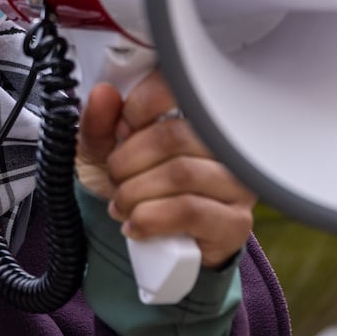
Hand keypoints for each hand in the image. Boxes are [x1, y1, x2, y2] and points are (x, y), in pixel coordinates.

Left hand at [77, 72, 255, 268]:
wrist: (150, 248)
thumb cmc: (135, 188)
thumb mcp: (104, 152)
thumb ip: (99, 123)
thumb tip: (103, 95)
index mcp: (198, 116)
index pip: (182, 87)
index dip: (141, 105)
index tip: (121, 128)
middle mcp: (226, 145)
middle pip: (174, 136)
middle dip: (128, 161)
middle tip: (115, 177)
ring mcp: (237, 184)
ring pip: (181, 174)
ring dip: (135, 193)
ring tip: (122, 204)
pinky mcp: (234, 222)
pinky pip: (190, 211)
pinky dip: (150, 218)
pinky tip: (136, 224)